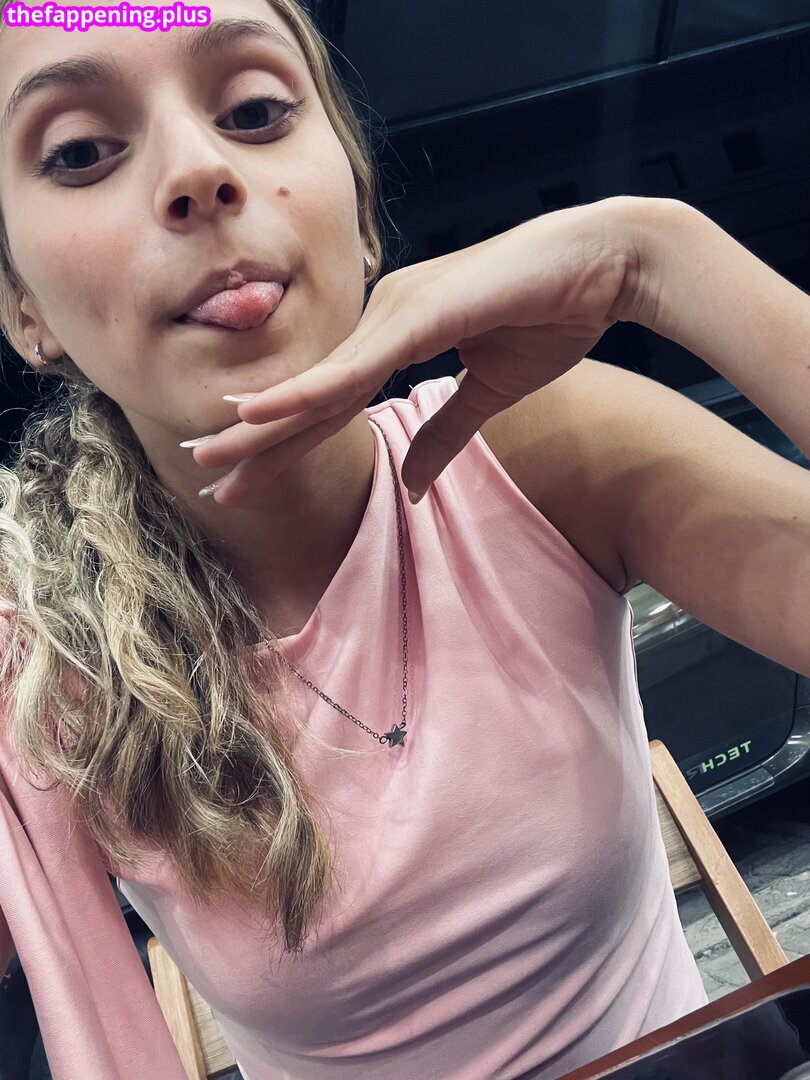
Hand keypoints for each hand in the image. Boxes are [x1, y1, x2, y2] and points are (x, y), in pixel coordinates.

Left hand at [187, 195, 642, 504]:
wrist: (606, 264)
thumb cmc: (553, 314)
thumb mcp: (490, 393)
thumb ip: (444, 435)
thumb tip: (409, 486)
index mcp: (398, 336)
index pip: (333, 401)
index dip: (287, 440)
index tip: (247, 475)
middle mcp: (385, 322)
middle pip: (312, 395)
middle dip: (256, 439)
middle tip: (204, 473)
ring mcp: (398, 313)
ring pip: (320, 382)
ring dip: (262, 421)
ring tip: (209, 454)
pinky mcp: (421, 313)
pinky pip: (356, 364)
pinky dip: (308, 390)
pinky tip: (262, 411)